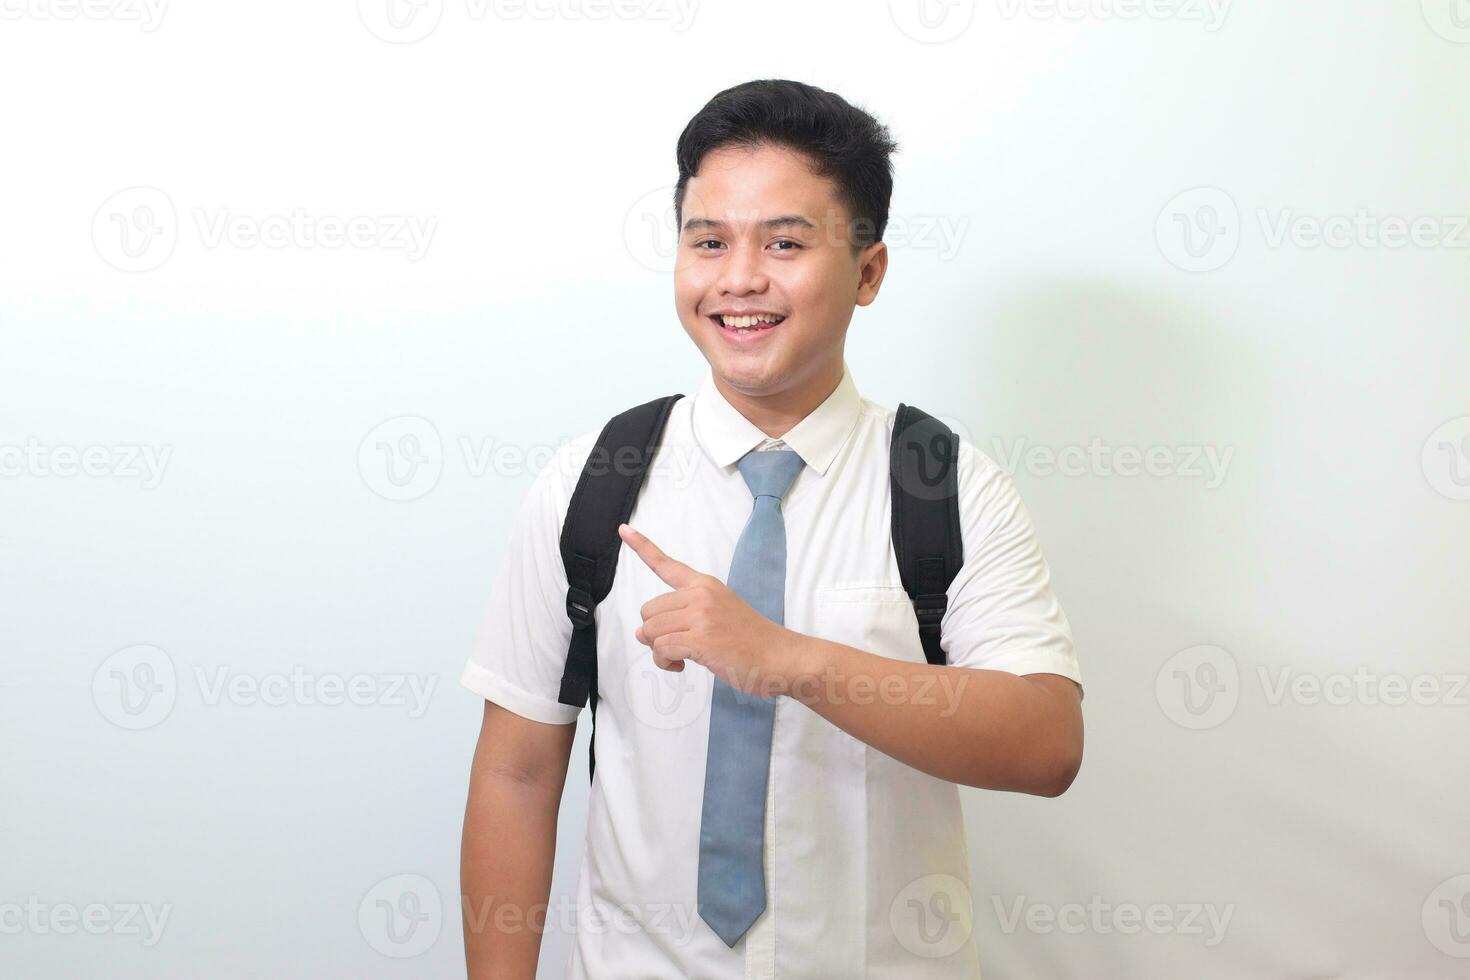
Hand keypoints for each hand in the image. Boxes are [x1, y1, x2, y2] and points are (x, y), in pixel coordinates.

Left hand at [618, 522, 797, 697]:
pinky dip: (665, 662)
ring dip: (659, 651)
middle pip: (648, 611)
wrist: (780, 657)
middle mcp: (700, 595)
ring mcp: (700, 616)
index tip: (624, 530)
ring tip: (680, 658)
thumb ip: (683, 617)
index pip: (667, 564)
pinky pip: (661, 649)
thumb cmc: (753, 640)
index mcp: (705, 585)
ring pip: (651, 631)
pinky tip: (681, 665)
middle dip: (654, 633)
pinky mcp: (700, 639)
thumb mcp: (720, 614)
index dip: (642, 546)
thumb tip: (642, 633)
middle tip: (674, 646)